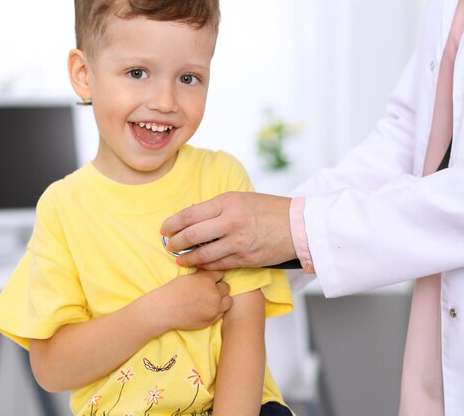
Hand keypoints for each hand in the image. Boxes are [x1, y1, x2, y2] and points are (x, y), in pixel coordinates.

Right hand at [149, 269, 231, 330]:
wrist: (164, 310)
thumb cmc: (172, 291)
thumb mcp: (188, 277)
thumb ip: (202, 276)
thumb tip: (210, 274)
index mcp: (207, 280)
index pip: (221, 273)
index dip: (216, 276)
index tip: (212, 278)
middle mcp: (214, 293)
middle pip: (226, 287)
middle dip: (219, 287)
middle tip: (209, 290)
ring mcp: (214, 308)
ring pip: (228, 300)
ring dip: (221, 299)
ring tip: (211, 300)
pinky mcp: (212, 319)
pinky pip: (222, 312)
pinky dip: (217, 310)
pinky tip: (207, 308)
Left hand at [160, 191, 295, 269]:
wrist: (299, 226)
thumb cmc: (270, 210)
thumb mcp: (242, 199)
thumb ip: (218, 207)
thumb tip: (193, 213)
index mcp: (228, 202)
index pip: (191, 213)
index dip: (173, 222)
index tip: (164, 228)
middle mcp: (231, 221)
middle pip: (192, 234)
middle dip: (175, 242)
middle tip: (168, 245)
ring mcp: (238, 242)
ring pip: (203, 254)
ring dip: (187, 258)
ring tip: (179, 259)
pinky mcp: (246, 258)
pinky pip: (218, 264)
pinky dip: (205, 266)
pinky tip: (198, 265)